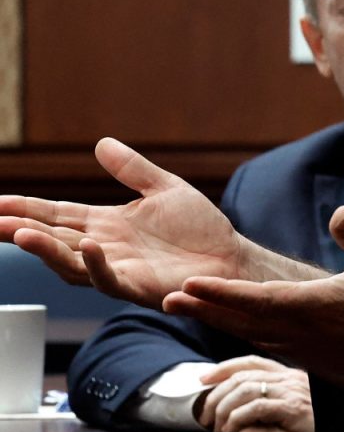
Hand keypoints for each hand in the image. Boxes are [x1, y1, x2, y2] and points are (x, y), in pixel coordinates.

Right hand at [0, 138, 310, 307]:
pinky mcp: (139, 287)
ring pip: (72, 263)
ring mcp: (120, 270)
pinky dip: (96, 264)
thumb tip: (101, 144)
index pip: (57, 214)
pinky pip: (110, 280)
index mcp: (107, 224)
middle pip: (54, 239)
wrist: (233, 259)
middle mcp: (106, 248)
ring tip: (23, 234)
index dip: (27, 208)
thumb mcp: (165, 189)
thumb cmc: (202, 230)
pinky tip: (86, 246)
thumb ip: (133, 169)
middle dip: (22, 230)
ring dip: (47, 250)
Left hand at [170, 206, 343, 430]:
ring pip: (259, 340)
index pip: (258, 301)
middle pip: (247, 323)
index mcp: (322, 308)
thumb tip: (338, 213)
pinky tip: (247, 334)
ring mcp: (319, 354)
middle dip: (207, 310)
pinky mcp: (328, 363)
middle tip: (168, 299)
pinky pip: (279, 351)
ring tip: (196, 313)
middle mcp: (312, 336)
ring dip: (225, 326)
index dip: (219, 293)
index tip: (185, 285)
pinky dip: (253, 340)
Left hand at [199, 356, 313, 431]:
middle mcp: (291, 377)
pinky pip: (255, 408)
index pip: (251, 362)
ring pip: (244, 390)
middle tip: (203, 414)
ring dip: (222, 408)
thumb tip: (250, 408)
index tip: (203, 380)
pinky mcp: (294, 409)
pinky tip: (230, 430)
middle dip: (215, 394)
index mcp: (292, 375)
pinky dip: (236, 418)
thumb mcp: (304, 408)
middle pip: (241, 376)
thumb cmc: (330, 429)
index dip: (223, 368)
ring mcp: (293, 391)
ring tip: (215, 426)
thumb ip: (282, 402)